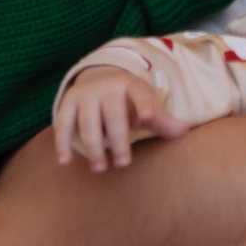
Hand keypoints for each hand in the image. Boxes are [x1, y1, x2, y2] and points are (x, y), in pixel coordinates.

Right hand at [52, 70, 181, 173]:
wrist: (99, 77)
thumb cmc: (129, 100)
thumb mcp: (147, 106)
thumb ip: (163, 122)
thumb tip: (183, 131)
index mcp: (131, 85)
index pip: (140, 94)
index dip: (145, 106)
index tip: (149, 119)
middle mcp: (107, 87)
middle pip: (113, 115)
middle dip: (117, 140)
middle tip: (122, 164)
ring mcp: (86, 94)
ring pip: (87, 121)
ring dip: (93, 146)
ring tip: (100, 168)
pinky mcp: (68, 103)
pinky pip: (63, 123)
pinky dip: (62, 142)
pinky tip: (65, 162)